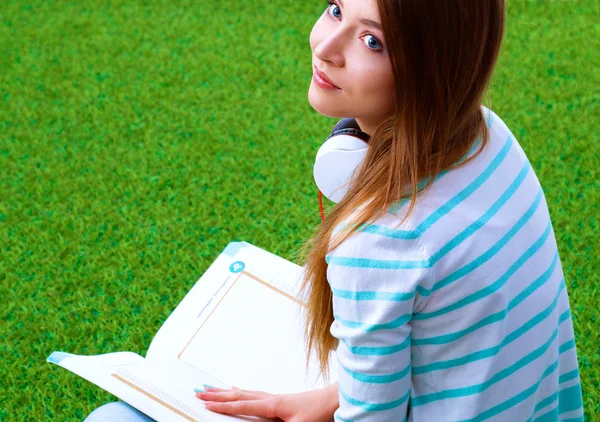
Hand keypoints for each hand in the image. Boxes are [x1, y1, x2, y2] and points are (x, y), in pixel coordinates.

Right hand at [195, 383, 337, 421]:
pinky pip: (255, 393)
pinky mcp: (281, 400)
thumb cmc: (320, 413)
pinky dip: (242, 391)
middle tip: (200, 391)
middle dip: (218, 395)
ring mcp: (276, 397)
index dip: (223, 405)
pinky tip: (240, 389)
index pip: (242, 405)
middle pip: (239, 394)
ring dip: (227, 391)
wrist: (335, 399)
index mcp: (273, 405)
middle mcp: (271, 398)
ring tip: (213, 388)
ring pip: (245, 392)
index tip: (205, 403)